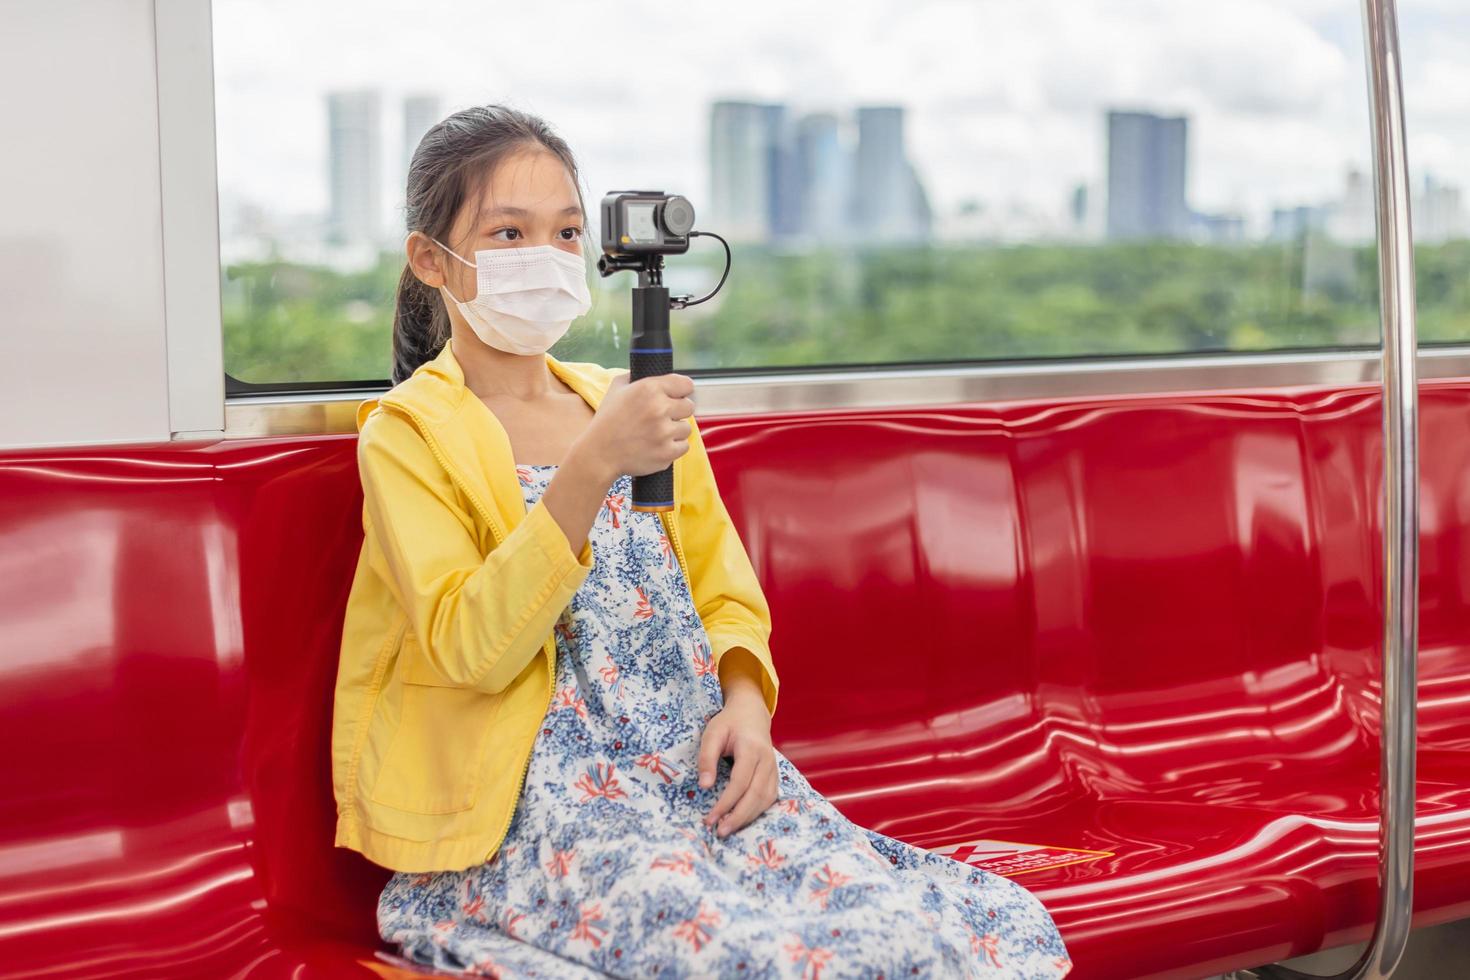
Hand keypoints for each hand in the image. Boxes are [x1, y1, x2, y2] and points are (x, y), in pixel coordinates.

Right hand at [575, 371, 693, 481]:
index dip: (682, 391)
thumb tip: (653, 373)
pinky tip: (657, 445)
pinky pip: (684, 447)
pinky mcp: (667, 452)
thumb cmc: (607, 421)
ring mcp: (664, 432)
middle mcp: (659, 408)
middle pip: (689, 406)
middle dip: (678, 411)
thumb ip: (636, 377)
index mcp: (649, 389)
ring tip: (656, 433)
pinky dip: (673, 448)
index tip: (678, 396)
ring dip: (675, 431)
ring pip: (686, 428)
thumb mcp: (616, 388)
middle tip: (662, 417)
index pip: (686, 384)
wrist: (599, 454)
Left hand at [697, 685, 777, 837]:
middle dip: (738, 816)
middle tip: (720, 831)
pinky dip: (757, 812)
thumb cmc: (729, 723)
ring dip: (748, 818)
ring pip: (765, 799)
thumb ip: (707, 758)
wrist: (751, 714)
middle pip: (756, 795)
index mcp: (752, 748)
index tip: (711, 818)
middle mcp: (767, 760)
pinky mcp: (775, 775)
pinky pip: (770, 798)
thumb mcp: (712, 734)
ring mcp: (774, 768)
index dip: (726, 802)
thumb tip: (704, 787)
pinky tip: (742, 819)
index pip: (740, 782)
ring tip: (728, 829)